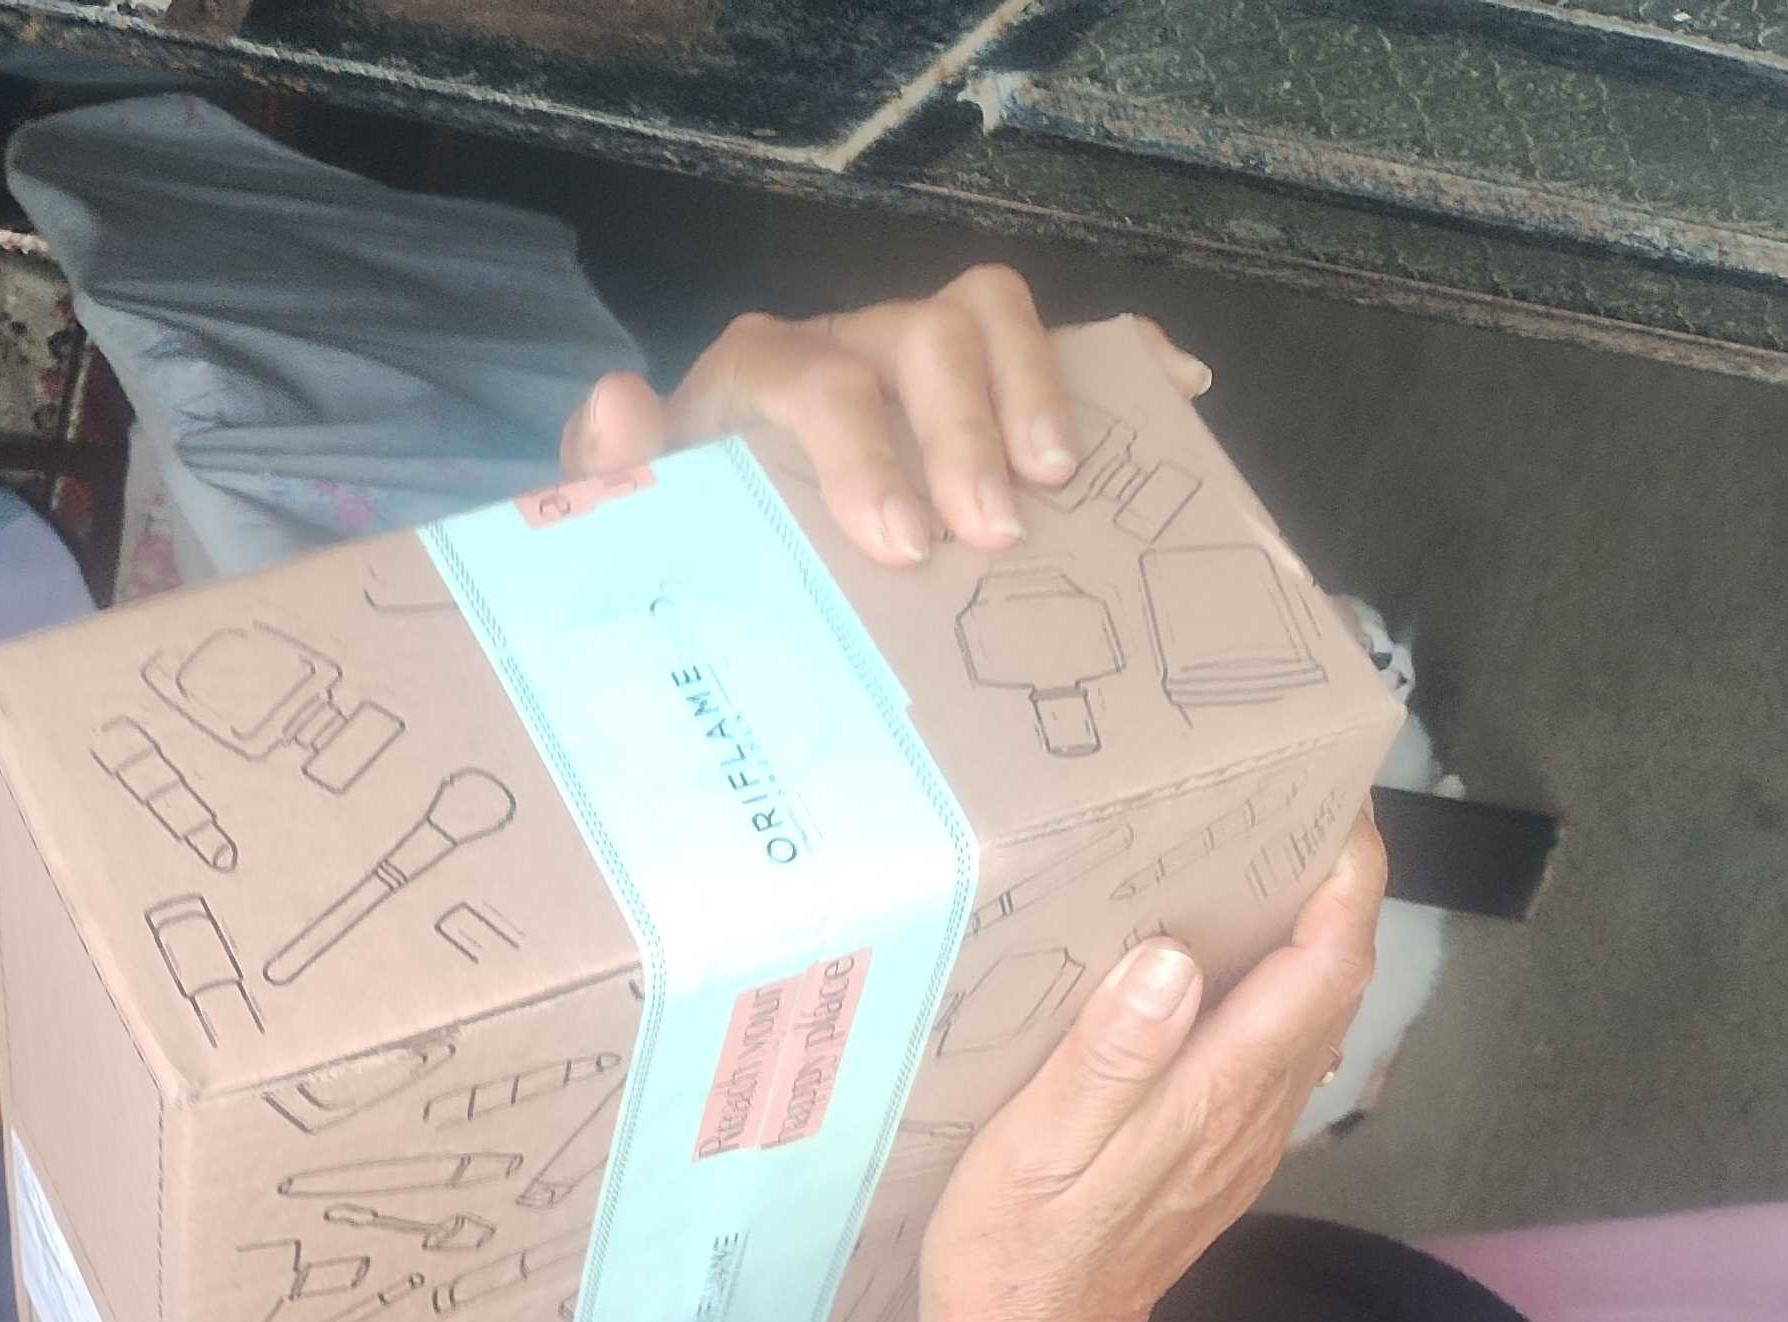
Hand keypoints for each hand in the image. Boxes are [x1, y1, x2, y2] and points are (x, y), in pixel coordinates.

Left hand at [558, 264, 1212, 569]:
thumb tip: (617, 402)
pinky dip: (1123, 360)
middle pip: (920, 331)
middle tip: (993, 534)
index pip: (812, 375)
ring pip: (988, 312)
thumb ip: (613, 474)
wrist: (727, 529)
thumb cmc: (696, 532)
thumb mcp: (641, 518)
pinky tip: (1174, 394)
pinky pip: (1067, 340)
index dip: (860, 448)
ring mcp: (924, 359)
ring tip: (1063, 482)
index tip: (901, 543)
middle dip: (964, 427)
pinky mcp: (990, 385)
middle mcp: (851, 344)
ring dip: (1035, 388)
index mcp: (763, 376)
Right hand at [915, 818, 1390, 1321]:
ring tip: (1257, 864)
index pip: (1322, 965)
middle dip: (1333, 889)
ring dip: (1305, 937)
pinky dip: (1271, 990)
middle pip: (1331, 981)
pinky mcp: (1217, 1158)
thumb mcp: (1038, 1148)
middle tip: (1292, 803)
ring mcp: (1242, 1141)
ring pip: (1309, 1016)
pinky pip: (1272, 1053)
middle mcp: (1251, 1114)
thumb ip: (1109, 1054)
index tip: (1337, 801)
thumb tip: (1170, 958)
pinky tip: (1218, 968)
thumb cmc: (1016, 1256)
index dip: (1347, 877)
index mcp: (1215, 1096)